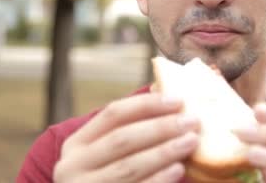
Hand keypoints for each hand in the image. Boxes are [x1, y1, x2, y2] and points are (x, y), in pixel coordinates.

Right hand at [53, 93, 199, 182]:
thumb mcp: (105, 152)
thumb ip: (130, 127)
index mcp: (77, 144)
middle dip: (160, 127)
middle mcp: (74, 166)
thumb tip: (164, 91)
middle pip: (122, 139)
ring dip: (164, 151)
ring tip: (191, 141)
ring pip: (129, 166)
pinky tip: (178, 169)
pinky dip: (159, 178)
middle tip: (192, 121)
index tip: (178, 99)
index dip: (146, 104)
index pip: (113, 114)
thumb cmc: (107, 176)